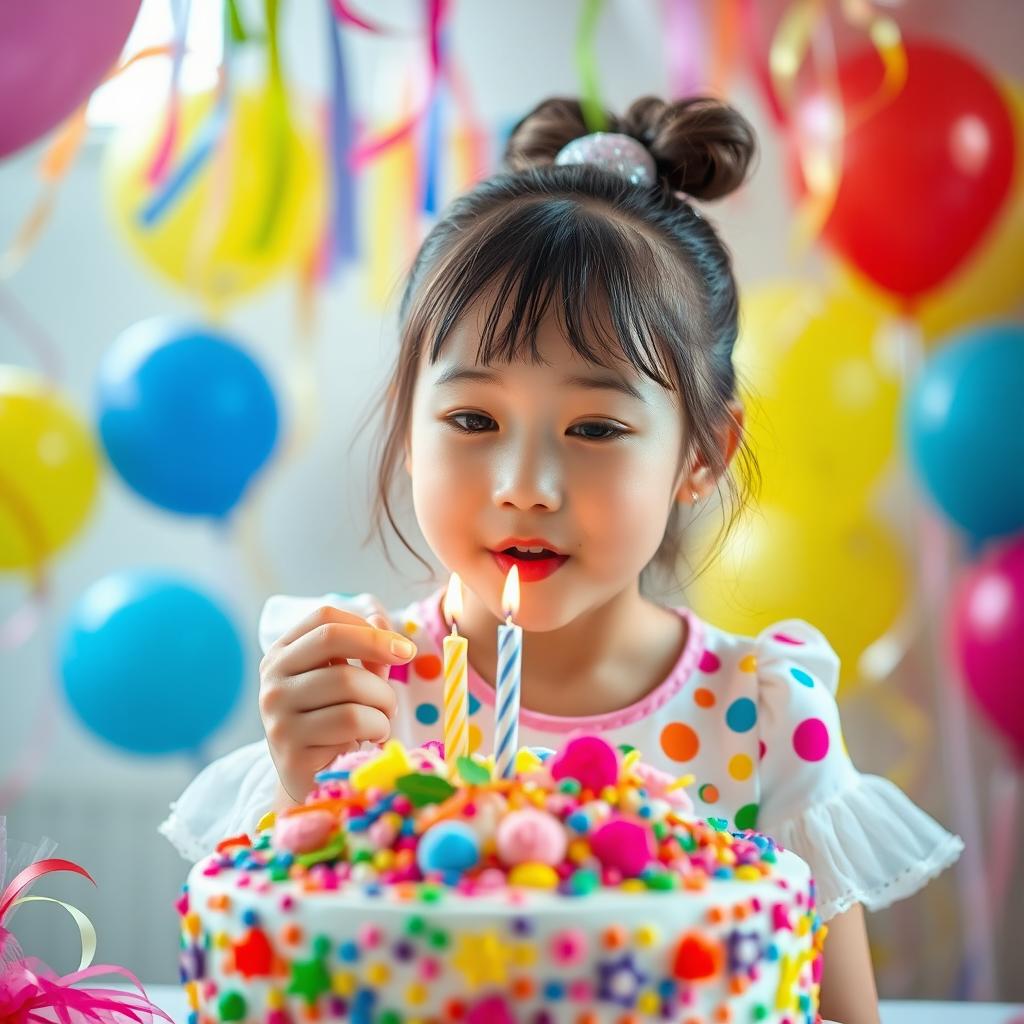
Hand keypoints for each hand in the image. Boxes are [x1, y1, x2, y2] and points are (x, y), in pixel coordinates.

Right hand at [258, 604, 416, 802]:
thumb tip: (380, 618)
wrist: (313, 782)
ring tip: (382, 720)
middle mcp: (272, 679)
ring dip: (383, 702)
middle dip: (379, 656)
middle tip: (397, 684)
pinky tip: (370, 738)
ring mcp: (277, 713)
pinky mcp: (290, 748)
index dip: (369, 628)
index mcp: (283, 654)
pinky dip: (377, 728)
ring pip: (348, 682)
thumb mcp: (351, 682)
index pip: (324, 618)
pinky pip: (351, 721)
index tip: (402, 649)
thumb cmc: (335, 724)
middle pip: (333, 641)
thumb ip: (366, 652)